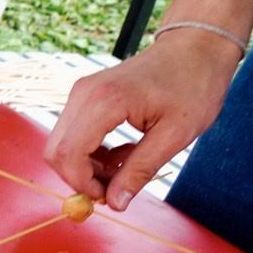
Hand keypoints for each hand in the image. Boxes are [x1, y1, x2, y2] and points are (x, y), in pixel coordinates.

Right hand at [43, 30, 241, 207]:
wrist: (195, 48)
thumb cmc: (193, 86)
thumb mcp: (174, 136)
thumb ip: (140, 170)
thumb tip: (116, 203)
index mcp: (104, 101)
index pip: (69, 154)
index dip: (82, 184)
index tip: (109, 198)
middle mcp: (84, 94)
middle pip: (57, 151)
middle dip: (80, 178)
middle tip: (116, 187)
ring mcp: (81, 92)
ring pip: (63, 144)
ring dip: (88, 166)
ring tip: (127, 164)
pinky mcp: (85, 95)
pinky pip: (73, 133)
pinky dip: (91, 152)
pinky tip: (123, 150)